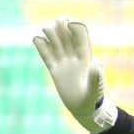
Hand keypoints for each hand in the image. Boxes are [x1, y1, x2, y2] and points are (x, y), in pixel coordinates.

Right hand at [32, 17, 116, 133]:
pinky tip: (36, 39)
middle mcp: (74, 57)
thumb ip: (96, 78)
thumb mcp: (95, 90)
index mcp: (86, 57)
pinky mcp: (55, 70)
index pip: (80, 35)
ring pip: (55, 42)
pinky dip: (41, 46)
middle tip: (53, 27)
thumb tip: (96, 64)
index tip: (68, 24)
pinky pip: (46, 55)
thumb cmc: (93, 100)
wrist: (83, 109)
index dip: (74, 27)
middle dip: (60, 26)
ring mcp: (64, 62)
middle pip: (66, 34)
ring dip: (49, 33)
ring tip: (44, 33)